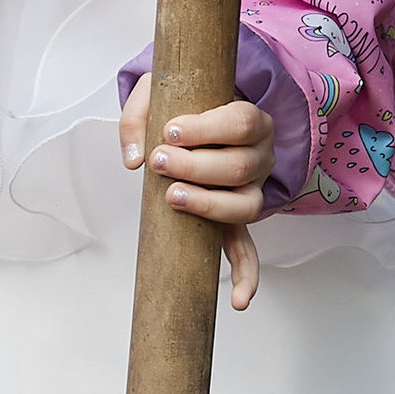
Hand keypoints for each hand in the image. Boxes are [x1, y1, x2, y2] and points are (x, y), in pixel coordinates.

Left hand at [119, 73, 275, 308]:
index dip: (208, 129)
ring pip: (246, 205)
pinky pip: (247, 250)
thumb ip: (138, 115)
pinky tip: (239, 300)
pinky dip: (246, 275)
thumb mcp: (157, 92)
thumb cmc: (181, 105)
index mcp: (251, 121)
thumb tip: (134, 159)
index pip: (241, 122)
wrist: (192, 117)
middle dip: (196, 166)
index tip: (171, 130)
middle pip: (241, 166)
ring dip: (209, 204)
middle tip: (159, 160)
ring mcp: (251, 191)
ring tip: (172, 197)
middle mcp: (260, 157)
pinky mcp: (234, 219)